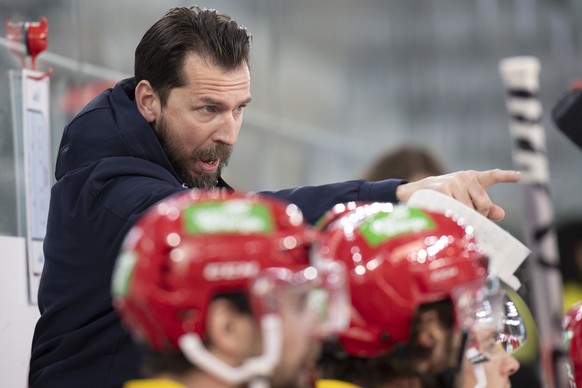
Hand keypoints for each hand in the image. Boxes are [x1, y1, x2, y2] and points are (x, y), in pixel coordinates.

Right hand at [395, 169, 520, 220]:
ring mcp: (454, 182)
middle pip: (485, 204)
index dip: (507, 176)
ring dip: (464, 219)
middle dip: (480, 216)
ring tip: (452, 216)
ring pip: (471, 210)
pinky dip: (454, 217)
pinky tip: (446, 214)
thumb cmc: (440, 197)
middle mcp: (464, 177)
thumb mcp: (462, 199)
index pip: (492, 176)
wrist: (412, 193)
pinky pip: (457, 211)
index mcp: (471, 178)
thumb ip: (482, 206)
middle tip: (469, 219)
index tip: (520, 176)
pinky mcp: (443, 190)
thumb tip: (501, 214)